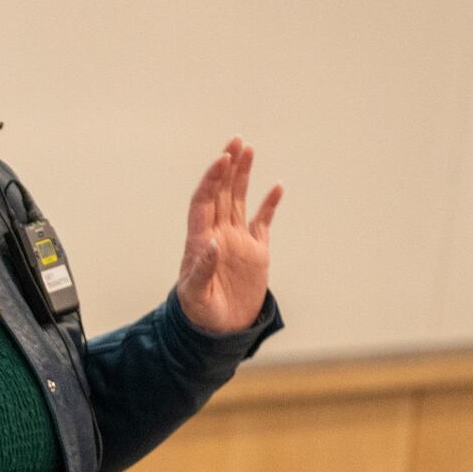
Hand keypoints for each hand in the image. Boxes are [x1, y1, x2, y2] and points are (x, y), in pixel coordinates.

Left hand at [176, 137, 283, 333]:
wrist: (219, 331)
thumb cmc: (200, 314)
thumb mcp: (196, 295)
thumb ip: (202, 269)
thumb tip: (210, 243)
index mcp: (200, 241)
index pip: (204, 202)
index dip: (211, 180)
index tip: (221, 160)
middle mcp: (218, 235)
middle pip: (221, 193)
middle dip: (227, 166)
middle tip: (236, 140)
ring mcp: (237, 241)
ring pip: (239, 200)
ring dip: (242, 176)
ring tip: (247, 149)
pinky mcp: (255, 252)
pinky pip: (262, 222)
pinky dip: (269, 204)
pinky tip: (276, 187)